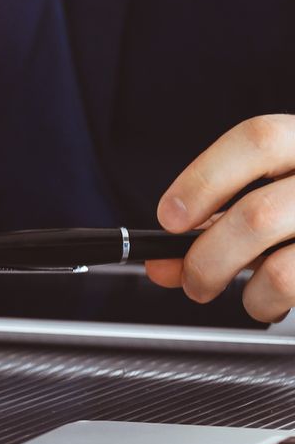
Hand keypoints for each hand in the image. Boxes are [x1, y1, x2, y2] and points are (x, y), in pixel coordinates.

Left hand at [146, 115, 294, 321]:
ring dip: (247, 293)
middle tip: (195, 279)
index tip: (172, 217)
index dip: (204, 179)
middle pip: (257, 215)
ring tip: (244, 296)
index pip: (258, 139)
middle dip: (207, 259)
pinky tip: (276, 298)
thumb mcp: (270, 198)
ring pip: (281, 269)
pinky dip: (272, 304)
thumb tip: (162, 263)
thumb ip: (216, 223)